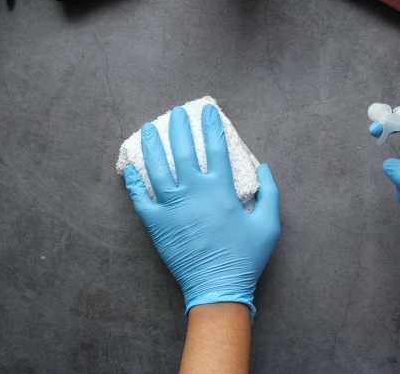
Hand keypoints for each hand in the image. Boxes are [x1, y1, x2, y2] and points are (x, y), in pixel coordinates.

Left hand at [123, 105, 279, 319]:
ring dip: (152, 146)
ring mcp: (172, 207)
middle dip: (179, 127)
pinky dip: (133, 182)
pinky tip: (130, 167)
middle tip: (176, 113)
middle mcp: (194, 192)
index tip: (207, 110)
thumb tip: (264, 168)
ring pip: (157, 168)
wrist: (217, 289)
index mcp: (220, 190)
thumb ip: (269, 193)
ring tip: (148, 129)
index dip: (211, 125)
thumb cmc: (245, 258)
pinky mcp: (156, 224)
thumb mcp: (269, 225)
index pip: (215, 147)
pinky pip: (140, 199)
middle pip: (183, 150)